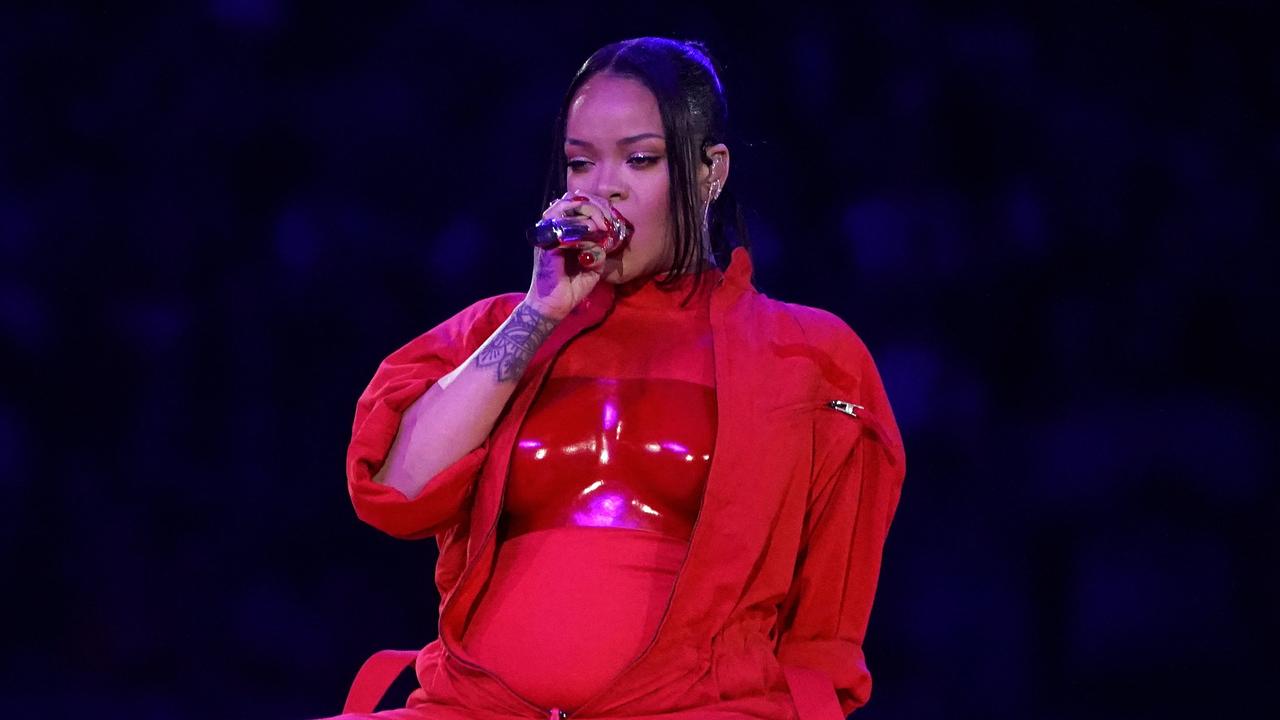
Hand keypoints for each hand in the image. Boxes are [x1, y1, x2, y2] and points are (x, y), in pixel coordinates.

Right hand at [524, 190, 615, 320]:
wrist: (554, 307)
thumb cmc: (571, 288)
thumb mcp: (593, 266)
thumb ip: (598, 249)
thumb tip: (604, 237)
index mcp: (562, 233)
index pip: (576, 206)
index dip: (596, 207)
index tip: (610, 220)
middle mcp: (552, 230)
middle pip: (571, 201)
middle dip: (594, 207)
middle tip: (607, 222)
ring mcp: (547, 236)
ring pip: (566, 207)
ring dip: (588, 213)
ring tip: (601, 226)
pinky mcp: (547, 246)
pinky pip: (565, 228)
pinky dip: (582, 229)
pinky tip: (594, 235)